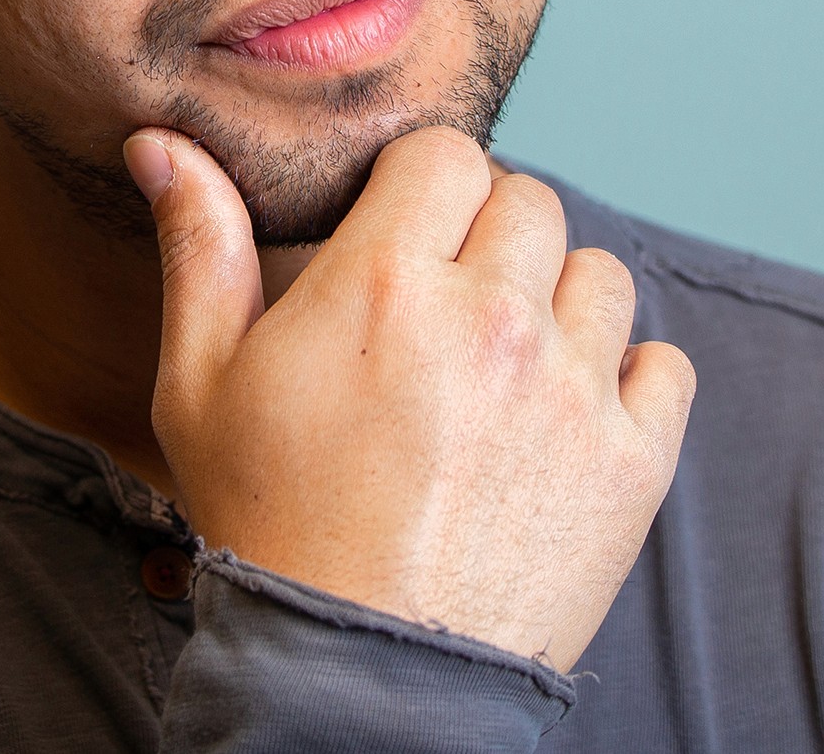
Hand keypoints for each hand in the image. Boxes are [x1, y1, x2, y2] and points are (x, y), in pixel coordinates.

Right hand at [123, 124, 694, 668]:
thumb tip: (160, 142)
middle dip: (487, 234)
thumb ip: (198, 245)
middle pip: (529, 200)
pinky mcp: (633, 465)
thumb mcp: (199, 381)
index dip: (422, 183)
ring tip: (504, 359)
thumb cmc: (268, 521)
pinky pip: (664, 363)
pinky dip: (626, 377)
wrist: (358, 681)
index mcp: (385, 283)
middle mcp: (491, 319)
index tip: (402, 233)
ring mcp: (572, 391)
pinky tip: (565, 412)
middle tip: (446, 302)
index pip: (447, 153)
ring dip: (557, 299)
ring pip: (599, 272)